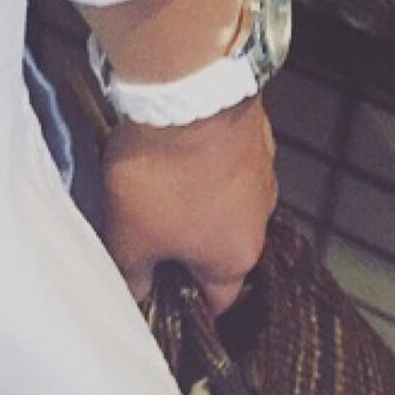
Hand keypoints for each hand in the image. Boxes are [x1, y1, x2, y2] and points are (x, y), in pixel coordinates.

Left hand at [101, 97, 277, 314]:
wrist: (188, 91)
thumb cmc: (161, 179)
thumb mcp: (130, 239)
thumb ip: (133, 275)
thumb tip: (137, 295)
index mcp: (235, 258)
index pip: (218, 300)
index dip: (189, 302)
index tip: (164, 295)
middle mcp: (261, 221)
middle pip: (223, 251)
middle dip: (190, 251)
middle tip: (152, 241)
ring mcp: (264, 173)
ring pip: (227, 207)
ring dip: (199, 207)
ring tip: (163, 195)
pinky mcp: (257, 135)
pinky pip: (229, 167)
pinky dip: (208, 170)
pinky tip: (179, 158)